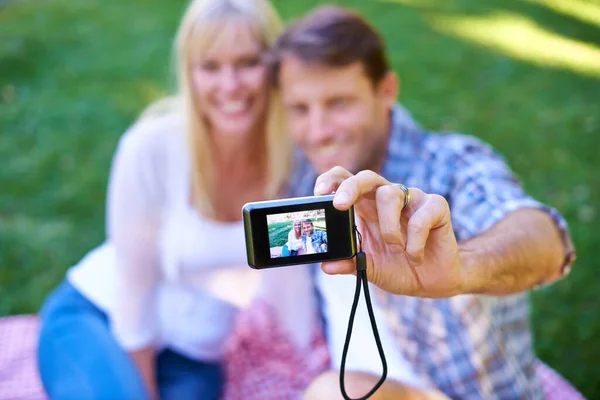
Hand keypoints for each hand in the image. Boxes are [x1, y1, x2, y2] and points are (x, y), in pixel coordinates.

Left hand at [314, 167, 463, 296]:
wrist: (434, 281)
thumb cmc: (399, 267)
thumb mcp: (369, 268)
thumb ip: (349, 263)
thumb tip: (326, 265)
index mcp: (366, 207)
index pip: (345, 180)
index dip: (331, 180)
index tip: (319, 193)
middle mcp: (387, 198)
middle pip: (366, 177)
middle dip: (350, 187)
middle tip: (340, 205)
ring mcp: (412, 199)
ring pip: (390, 195)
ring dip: (388, 228)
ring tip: (396, 249)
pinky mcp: (436, 206)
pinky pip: (420, 216)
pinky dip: (414, 242)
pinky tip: (415, 257)